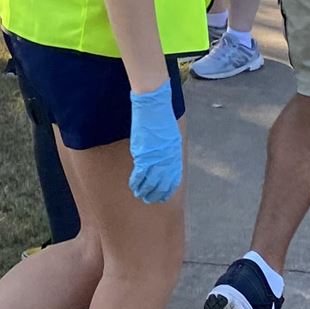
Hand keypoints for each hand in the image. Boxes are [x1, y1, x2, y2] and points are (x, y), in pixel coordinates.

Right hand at [127, 82, 182, 203]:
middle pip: (162, 185)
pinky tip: (134, 187)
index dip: (168, 190)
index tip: (163, 197)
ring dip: (145, 192)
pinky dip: (136, 183)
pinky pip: (139, 176)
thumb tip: (166, 161)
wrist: (154, 109)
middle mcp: (167, 161)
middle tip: (150, 200)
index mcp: (175, 156)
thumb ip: (170, 151)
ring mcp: (155, 160)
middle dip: (156, 194)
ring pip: (150, 183)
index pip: (174, 180)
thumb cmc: (163, 119)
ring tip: (141, 196)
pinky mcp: (143, 157)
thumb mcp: (172, 137)